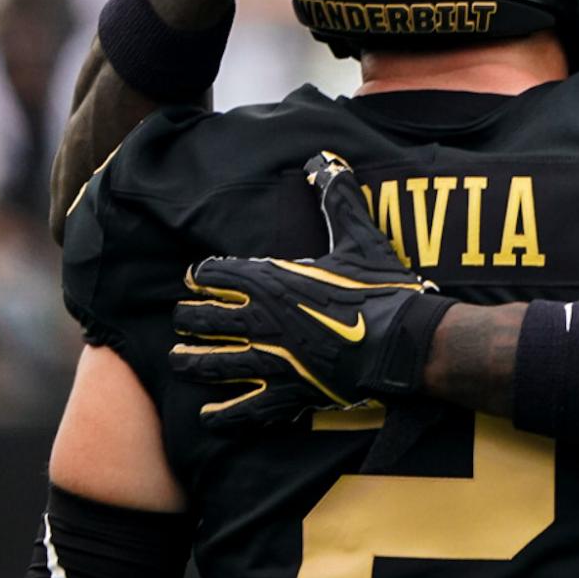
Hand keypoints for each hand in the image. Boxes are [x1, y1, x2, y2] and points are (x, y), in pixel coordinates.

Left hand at [171, 152, 454, 426]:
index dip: (205, 275)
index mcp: (275, 281)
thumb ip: (337, 199)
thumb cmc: (381, 289)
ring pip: (219, 362)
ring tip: (176, 360)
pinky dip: (226, 414)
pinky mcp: (290, 392)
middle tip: (180, 318)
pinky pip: (249, 407)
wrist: (403, 342)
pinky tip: (208, 417)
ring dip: (194, 361)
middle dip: (191, 316)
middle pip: (210, 318)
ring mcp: (274, 359)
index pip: (222, 275)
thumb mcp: (360, 238)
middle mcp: (265, 321)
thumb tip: (324, 160)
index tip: (195, 276)